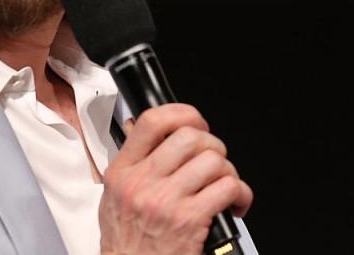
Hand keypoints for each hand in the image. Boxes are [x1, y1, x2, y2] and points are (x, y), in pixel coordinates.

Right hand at [99, 103, 252, 254]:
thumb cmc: (125, 241)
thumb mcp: (113, 196)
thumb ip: (133, 166)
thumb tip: (159, 138)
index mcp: (123, 171)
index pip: (150, 122)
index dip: (180, 113)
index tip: (193, 121)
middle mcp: (143, 183)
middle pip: (189, 137)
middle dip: (212, 144)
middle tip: (213, 158)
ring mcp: (166, 201)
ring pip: (214, 161)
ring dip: (228, 170)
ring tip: (223, 183)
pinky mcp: (189, 221)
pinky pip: (228, 188)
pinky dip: (240, 194)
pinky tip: (234, 204)